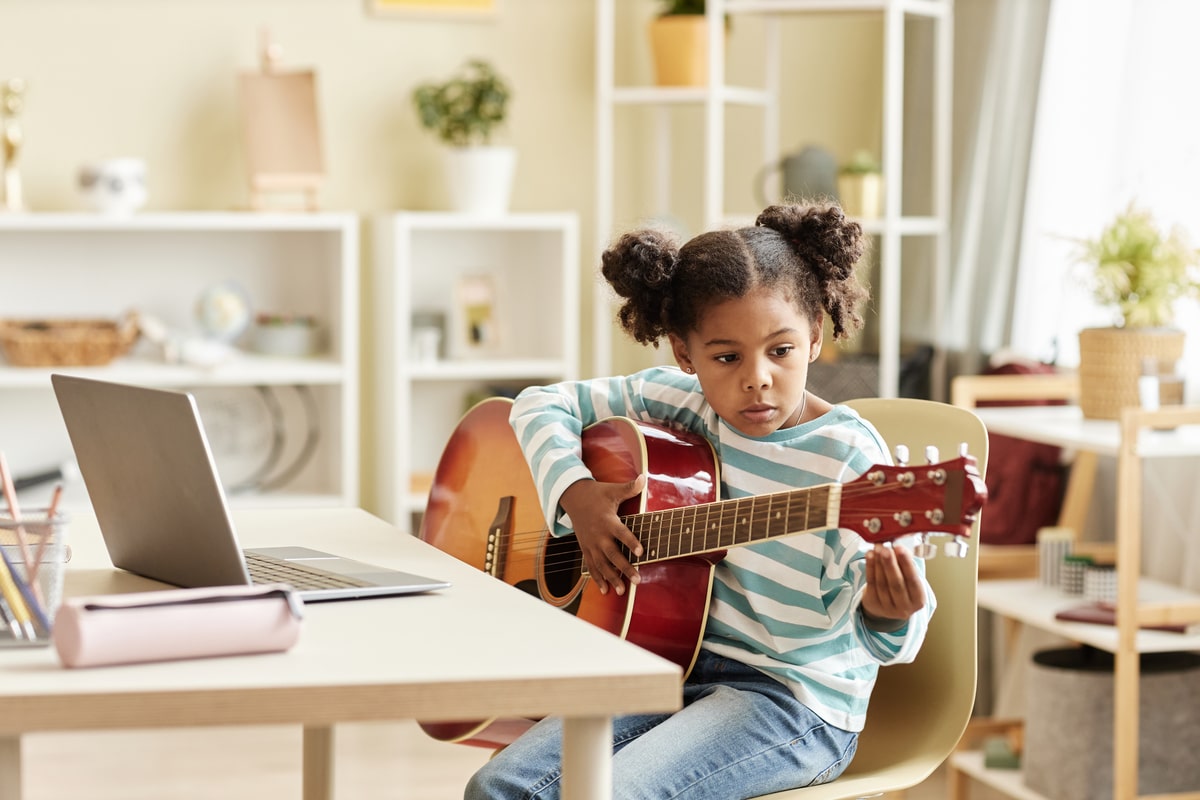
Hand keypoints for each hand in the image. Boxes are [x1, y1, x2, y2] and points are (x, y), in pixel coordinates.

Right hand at [559, 475, 645, 596]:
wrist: (572, 498)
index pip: (621, 533)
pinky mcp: (585, 549)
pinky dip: (597, 579)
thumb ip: (629, 488)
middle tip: (637, 579)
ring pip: (602, 564)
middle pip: (613, 555)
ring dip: (612, 578)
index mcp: (607, 521)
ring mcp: (591, 544)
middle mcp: (598, 535)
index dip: (631, 542)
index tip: (641, 552)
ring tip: (623, 591)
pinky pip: (591, 566)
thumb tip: (643, 478)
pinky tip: (605, 591)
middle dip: (625, 568)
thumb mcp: (612, 490)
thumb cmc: (596, 494)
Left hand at [860, 544, 925, 622]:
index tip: (900, 549)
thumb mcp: (909, 577)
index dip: (906, 564)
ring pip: (882, 583)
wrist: (888, 604)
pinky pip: (871, 583)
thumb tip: (898, 547)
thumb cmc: (902, 586)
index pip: (913, 581)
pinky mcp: (874, 604)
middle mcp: (905, 607)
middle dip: (890, 564)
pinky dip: (870, 567)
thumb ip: (906, 563)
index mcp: (918, 600)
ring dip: (878, 563)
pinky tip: (870, 556)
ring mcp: (888, 608)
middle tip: (886, 549)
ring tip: (877, 549)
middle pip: (896, 584)